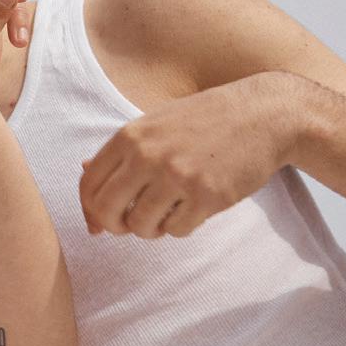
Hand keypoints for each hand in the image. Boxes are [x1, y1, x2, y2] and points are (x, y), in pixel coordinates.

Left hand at [79, 74, 293, 236]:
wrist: (264, 115)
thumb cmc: (206, 119)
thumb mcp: (155, 122)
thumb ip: (120, 149)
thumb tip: (82, 170)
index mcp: (130, 136)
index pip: (88, 184)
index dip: (89, 210)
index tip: (99, 222)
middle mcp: (148, 156)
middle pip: (107, 210)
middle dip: (115, 226)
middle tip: (130, 225)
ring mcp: (178, 177)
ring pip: (141, 226)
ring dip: (150, 229)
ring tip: (165, 215)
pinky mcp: (208, 196)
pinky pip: (177, 231)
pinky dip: (180, 227)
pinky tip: (192, 210)